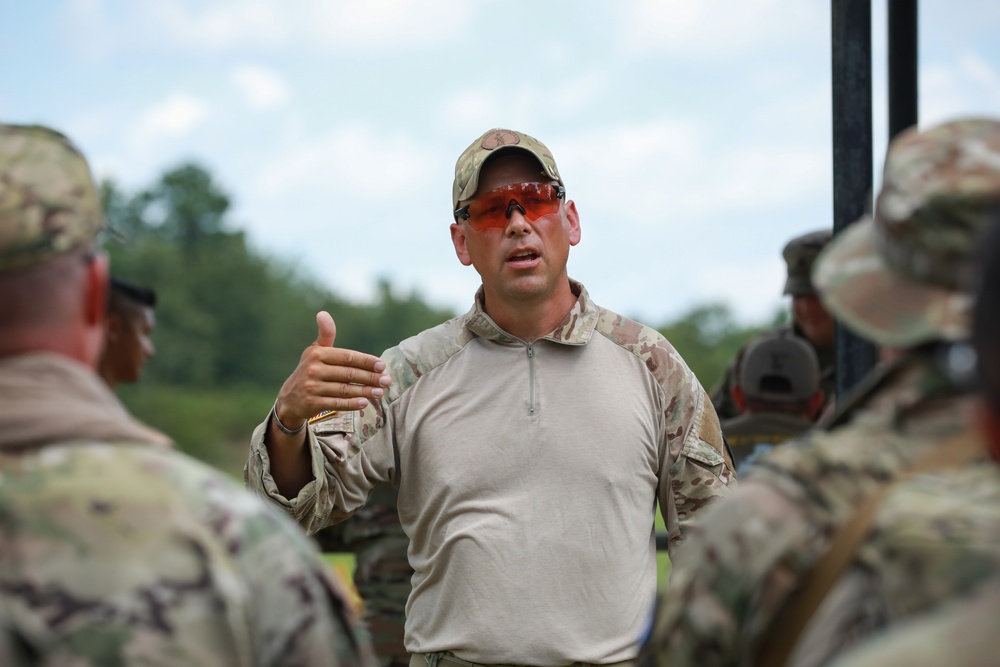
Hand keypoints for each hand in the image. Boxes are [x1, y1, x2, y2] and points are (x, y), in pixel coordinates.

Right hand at [274, 311, 391, 428]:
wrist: (290, 398)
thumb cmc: (310, 370)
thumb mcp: (315, 351)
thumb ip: (325, 335)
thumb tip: (323, 313)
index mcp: (318, 354)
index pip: (348, 357)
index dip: (366, 361)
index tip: (382, 366)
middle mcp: (314, 369)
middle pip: (349, 374)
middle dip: (371, 378)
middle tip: (387, 381)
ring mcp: (312, 387)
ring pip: (345, 389)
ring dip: (365, 391)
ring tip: (380, 392)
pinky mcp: (312, 403)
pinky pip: (337, 403)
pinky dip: (352, 404)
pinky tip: (365, 403)